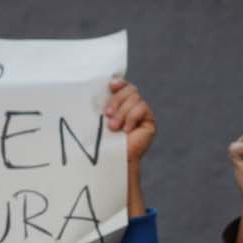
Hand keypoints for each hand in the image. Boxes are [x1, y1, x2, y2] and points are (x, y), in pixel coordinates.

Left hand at [104, 78, 155, 216]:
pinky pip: (142, 108)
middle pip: (130, 89)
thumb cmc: (100, 141)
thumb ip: (100, 102)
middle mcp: (132, 106)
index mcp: (119, 103)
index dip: (119, 82)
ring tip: (114, 127)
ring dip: (122, 112)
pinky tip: (127, 130)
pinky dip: (132, 117)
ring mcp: (142, 113)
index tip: (110, 86)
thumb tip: (94, 86)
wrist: (111, 160)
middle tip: (107, 114)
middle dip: (117, 100)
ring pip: (135, 98)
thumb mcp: (97, 118)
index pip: (123, 85)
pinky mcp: (149, 121)